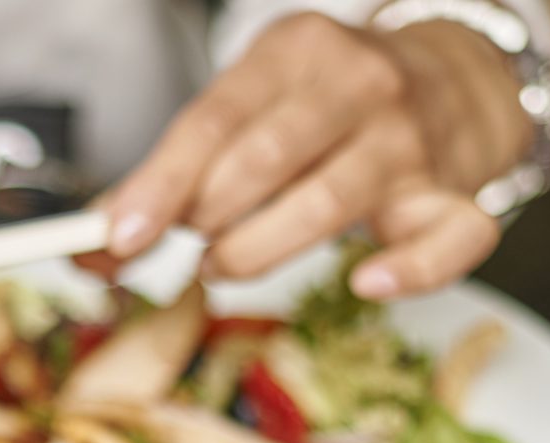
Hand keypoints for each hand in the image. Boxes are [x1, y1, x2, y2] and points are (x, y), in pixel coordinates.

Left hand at [100, 15, 524, 295]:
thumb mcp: (249, 106)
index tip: (121, 237)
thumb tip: (95, 242)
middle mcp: (359, 86)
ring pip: (329, 204)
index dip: (161, 186)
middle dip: (209, 219)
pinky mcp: (452, 194)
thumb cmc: (327, 105)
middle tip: (192, 243)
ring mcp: (410, 140)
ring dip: (260, 250)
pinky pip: (443, 241)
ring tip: (226, 263)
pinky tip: (364, 282)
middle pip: (264, 162)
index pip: (213, 122)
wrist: (454, 80)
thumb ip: (176, 170)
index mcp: (295, 53)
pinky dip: (405, 272)